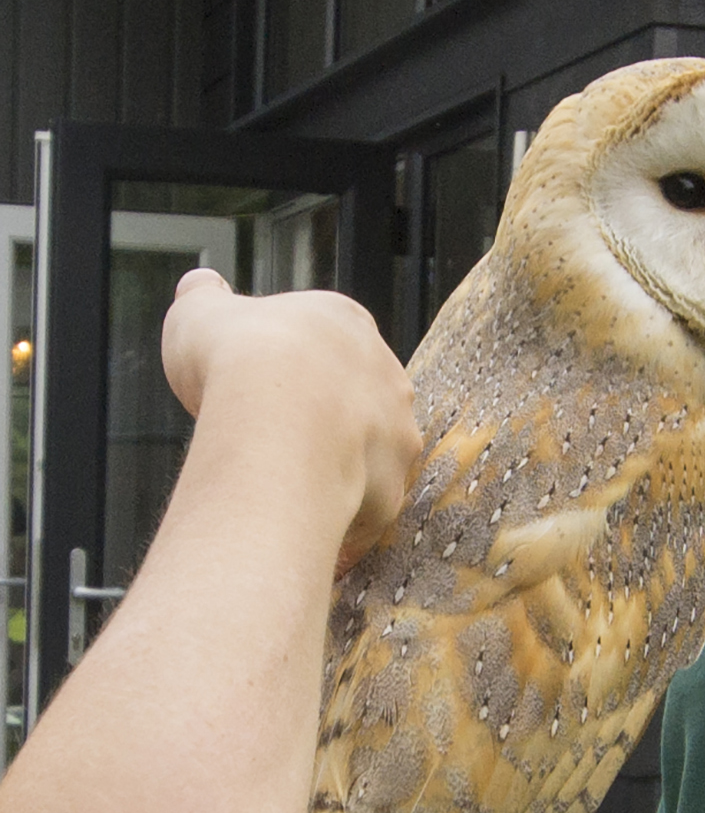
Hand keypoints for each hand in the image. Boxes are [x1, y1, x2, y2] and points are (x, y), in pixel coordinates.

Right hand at [161, 270, 419, 567]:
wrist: (272, 420)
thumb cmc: (236, 361)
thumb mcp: (200, 313)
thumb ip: (203, 298)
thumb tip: (200, 286)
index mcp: (344, 322)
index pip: (325, 343)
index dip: (288, 368)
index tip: (255, 390)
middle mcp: (385, 373)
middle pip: (352, 399)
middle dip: (317, 421)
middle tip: (268, 443)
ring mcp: (396, 432)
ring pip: (366, 455)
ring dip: (334, 471)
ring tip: (282, 491)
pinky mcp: (393, 487)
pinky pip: (365, 512)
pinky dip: (336, 524)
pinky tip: (296, 526)